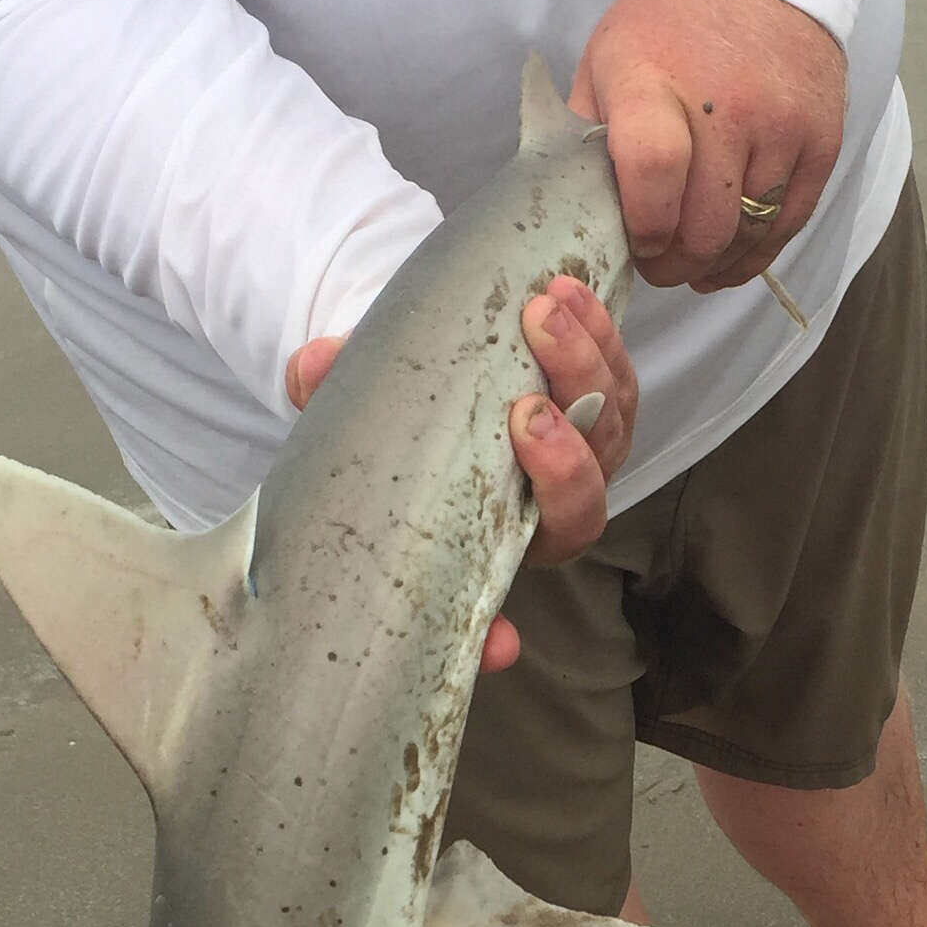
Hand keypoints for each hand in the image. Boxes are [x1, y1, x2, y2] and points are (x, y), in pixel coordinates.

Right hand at [286, 275, 636, 671]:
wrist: (427, 377)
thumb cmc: (390, 430)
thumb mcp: (347, 420)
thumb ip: (329, 401)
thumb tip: (310, 367)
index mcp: (492, 550)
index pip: (491, 607)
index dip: (501, 626)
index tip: (497, 635)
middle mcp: (547, 514)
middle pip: (582, 498)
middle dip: (566, 457)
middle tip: (526, 405)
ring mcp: (584, 455)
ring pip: (610, 425)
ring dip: (586, 368)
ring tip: (546, 308)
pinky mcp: (601, 401)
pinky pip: (616, 376)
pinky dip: (598, 335)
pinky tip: (568, 291)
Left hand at [569, 0, 845, 291]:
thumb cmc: (667, 25)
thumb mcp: (605, 63)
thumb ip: (586, 137)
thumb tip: (580, 215)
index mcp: (655, 84)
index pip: (654, 170)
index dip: (644, 226)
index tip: (638, 243)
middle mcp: (727, 106)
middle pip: (705, 225)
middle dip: (675, 265)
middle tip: (659, 266)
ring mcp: (782, 124)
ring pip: (749, 235)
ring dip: (714, 265)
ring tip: (692, 263)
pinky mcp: (822, 139)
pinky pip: (789, 223)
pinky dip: (755, 254)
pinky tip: (728, 259)